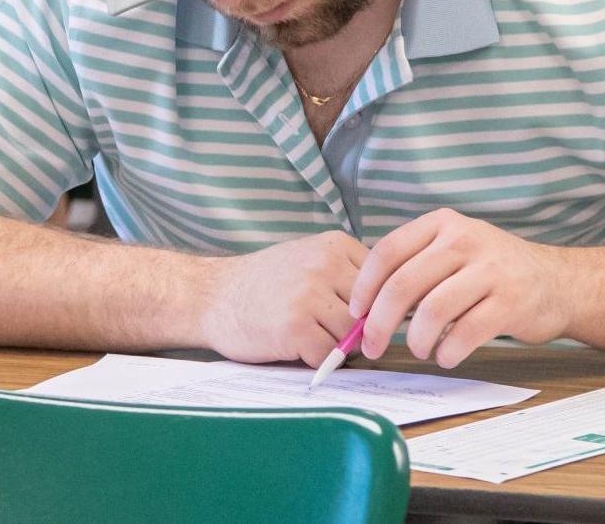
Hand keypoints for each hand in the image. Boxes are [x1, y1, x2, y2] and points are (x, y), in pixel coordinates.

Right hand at [199, 231, 368, 367]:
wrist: (213, 295)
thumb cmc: (264, 282)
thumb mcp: (309, 258)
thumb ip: (346, 274)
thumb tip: (392, 308)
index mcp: (335, 245)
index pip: (381, 283)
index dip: (372, 307)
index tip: (356, 316)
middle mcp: (325, 265)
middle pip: (370, 311)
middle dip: (356, 329)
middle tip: (331, 332)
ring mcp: (309, 295)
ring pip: (352, 335)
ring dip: (336, 345)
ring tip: (310, 336)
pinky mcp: (294, 327)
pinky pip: (328, 354)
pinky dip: (315, 358)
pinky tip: (294, 345)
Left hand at [349, 209, 571, 368]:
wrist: (557, 282)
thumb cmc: (492, 272)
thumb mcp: (455, 250)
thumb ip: (415, 268)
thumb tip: (366, 309)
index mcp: (443, 224)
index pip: (388, 251)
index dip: (364, 286)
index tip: (356, 314)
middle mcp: (465, 240)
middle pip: (404, 284)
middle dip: (380, 322)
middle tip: (373, 346)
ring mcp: (490, 270)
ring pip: (432, 311)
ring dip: (417, 340)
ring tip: (421, 350)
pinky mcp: (510, 302)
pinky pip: (465, 333)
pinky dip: (448, 352)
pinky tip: (447, 356)